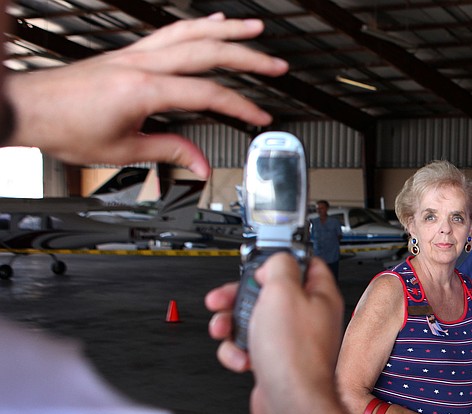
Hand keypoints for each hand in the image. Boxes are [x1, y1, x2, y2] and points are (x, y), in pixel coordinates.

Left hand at [6, 13, 287, 177]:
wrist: (29, 107)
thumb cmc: (66, 127)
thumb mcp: (122, 150)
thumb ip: (169, 151)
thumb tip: (200, 163)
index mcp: (144, 90)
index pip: (206, 94)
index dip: (239, 106)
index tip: (260, 117)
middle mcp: (142, 64)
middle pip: (207, 52)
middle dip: (247, 58)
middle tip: (276, 65)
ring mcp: (135, 53)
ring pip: (189, 32)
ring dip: (226, 31)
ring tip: (255, 29)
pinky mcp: (128, 53)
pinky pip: (169, 31)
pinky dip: (195, 26)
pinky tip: (213, 24)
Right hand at [206, 255, 342, 413]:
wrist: (290, 402)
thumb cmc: (294, 353)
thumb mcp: (282, 291)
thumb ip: (279, 266)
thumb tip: (275, 262)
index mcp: (318, 295)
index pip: (304, 264)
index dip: (278, 261)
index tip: (259, 265)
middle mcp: (308, 317)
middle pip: (269, 293)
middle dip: (240, 296)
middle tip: (224, 299)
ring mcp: (292, 341)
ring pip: (254, 320)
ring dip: (233, 324)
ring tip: (224, 329)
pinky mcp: (276, 360)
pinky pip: (250, 347)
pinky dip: (238, 351)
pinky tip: (242, 358)